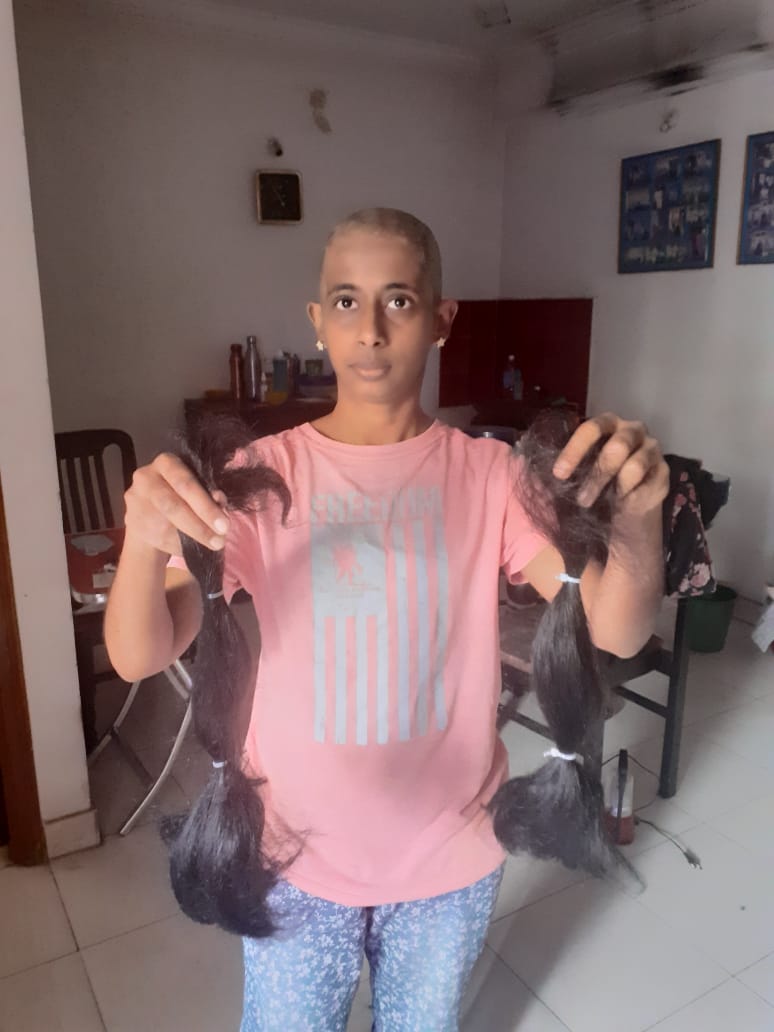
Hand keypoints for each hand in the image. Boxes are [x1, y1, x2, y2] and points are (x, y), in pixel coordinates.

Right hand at [124, 453, 229, 555]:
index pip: (185, 483)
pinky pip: (158, 537)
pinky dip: (179, 546)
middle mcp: (146, 477)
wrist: (149, 511)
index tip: (224, 526)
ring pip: (165, 525)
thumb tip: (219, 502)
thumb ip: (208, 494)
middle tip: (219, 541)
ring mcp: (135, 499)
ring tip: (211, 545)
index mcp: (166, 463)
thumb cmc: (181, 495)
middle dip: (199, 526)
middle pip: (172, 505)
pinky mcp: (131, 521)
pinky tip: (193, 548)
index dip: (205, 506)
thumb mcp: (196, 489)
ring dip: (191, 538)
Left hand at [552, 412, 668, 516]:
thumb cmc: (596, 483)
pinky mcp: (664, 470)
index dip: (575, 451)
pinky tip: (622, 503)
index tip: (559, 474)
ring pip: (634, 466)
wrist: (623, 507)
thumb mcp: (577, 473)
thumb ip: (565, 468)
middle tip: (582, 500)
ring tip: (602, 503)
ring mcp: (651, 448)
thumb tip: (536, 471)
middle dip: (596, 476)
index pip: (591, 429)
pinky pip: (648, 483)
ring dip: (614, 489)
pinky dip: (632, 496)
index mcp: (607, 424)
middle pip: (616, 447)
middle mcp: (632, 430)